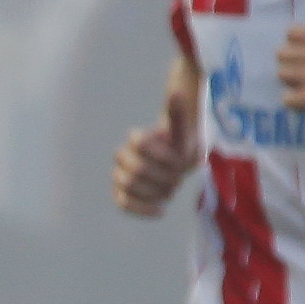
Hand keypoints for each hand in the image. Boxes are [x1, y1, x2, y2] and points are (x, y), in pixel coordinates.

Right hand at [110, 86, 197, 216]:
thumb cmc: (182, 145)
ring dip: (154, 192)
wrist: (177, 161)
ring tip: (171, 191)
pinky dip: (142, 208)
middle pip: (136, 170)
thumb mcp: (185, 131)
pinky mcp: (121, 193)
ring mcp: (119, 175)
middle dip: (161, 178)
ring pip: (129, 186)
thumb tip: (177, 92)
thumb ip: (179, 115)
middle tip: (178, 179)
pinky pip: (122, 202)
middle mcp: (122, 156)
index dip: (165, 157)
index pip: (141, 145)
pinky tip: (161, 211)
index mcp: (136, 139)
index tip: (182, 162)